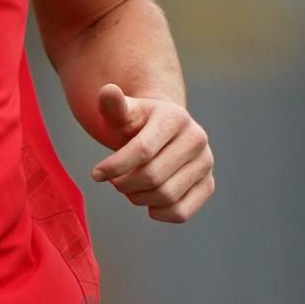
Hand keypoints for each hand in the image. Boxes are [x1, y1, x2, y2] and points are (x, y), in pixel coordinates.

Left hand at [91, 84, 213, 223]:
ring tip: (128, 188)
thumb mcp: (122, 113)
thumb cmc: (135, 124)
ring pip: (166, 196)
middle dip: (124, 184)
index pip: (142, 151)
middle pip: (153, 176)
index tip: (96, 174)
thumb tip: (108, 91)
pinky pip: (180, 212)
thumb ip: (113, 105)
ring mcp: (206, 163)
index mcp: (175, 117)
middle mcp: (197, 139)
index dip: (114, 166)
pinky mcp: (208, 185)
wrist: (161, 133)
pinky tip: (147, 201)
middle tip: (114, 182)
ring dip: (137, 198)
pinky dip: (158, 212)